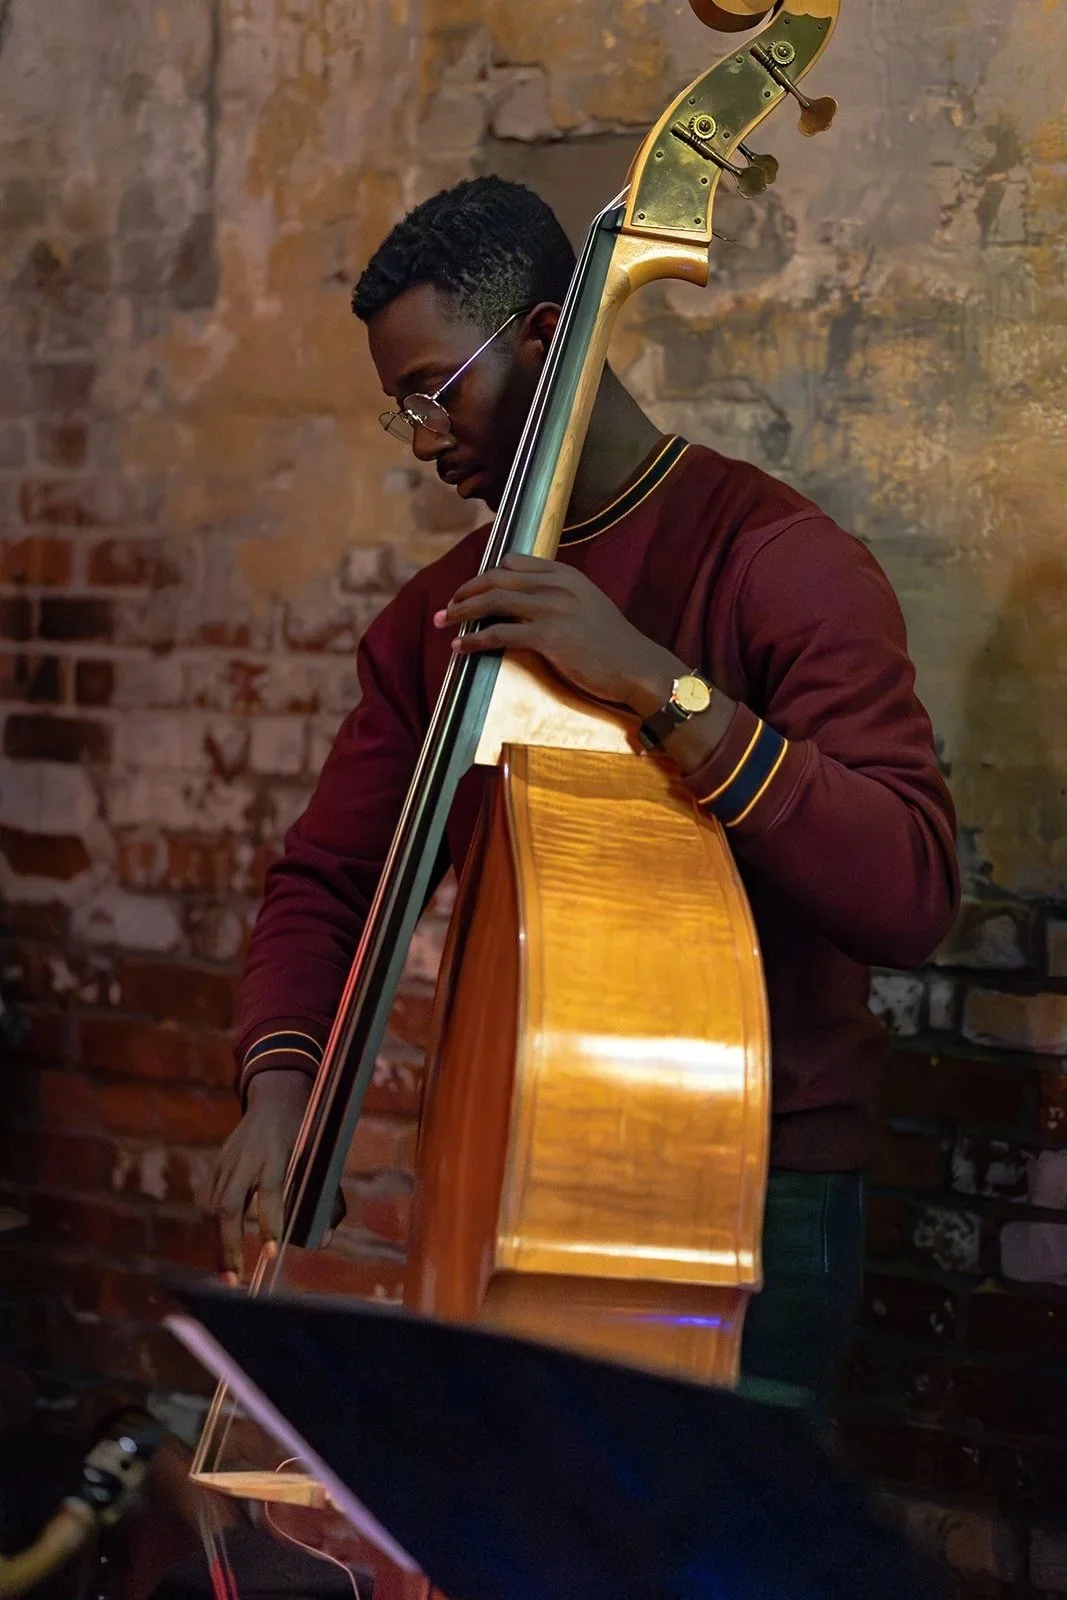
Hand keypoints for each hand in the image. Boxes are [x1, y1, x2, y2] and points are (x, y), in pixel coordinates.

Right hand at [207, 1070, 314, 1280]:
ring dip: (218, 1243)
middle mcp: (246, 1158)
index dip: (269, 1223)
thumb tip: (325, 1241)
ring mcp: (226, 1161)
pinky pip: (208, 1201)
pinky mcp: (216, 1166)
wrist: (275, 1098)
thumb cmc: (306, 1131)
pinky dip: (213, 1228)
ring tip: (227, 1275)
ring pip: (213, 1207)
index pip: (269, 1191)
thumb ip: (327, 1198)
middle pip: (228, 1205)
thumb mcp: (322, 1157)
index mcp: (277, 1152)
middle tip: (235, 1280)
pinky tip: (221, 1249)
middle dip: (229, 1246)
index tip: (272, 1253)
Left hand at [434, 552, 683, 715]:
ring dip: (462, 612)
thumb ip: (560, 597)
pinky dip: (475, 639)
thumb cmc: (613, 645)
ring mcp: (553, 609)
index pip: (513, 563)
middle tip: (447, 607)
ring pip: (493, 601)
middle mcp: (557, 585)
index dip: (485, 575)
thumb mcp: (587, 606)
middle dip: (465, 591)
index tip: (470, 591)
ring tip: (444, 622)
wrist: (638, 667)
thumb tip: (527, 605)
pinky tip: (461, 647)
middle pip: (496, 578)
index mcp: (565, 575)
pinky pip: (500, 633)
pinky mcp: (549, 636)